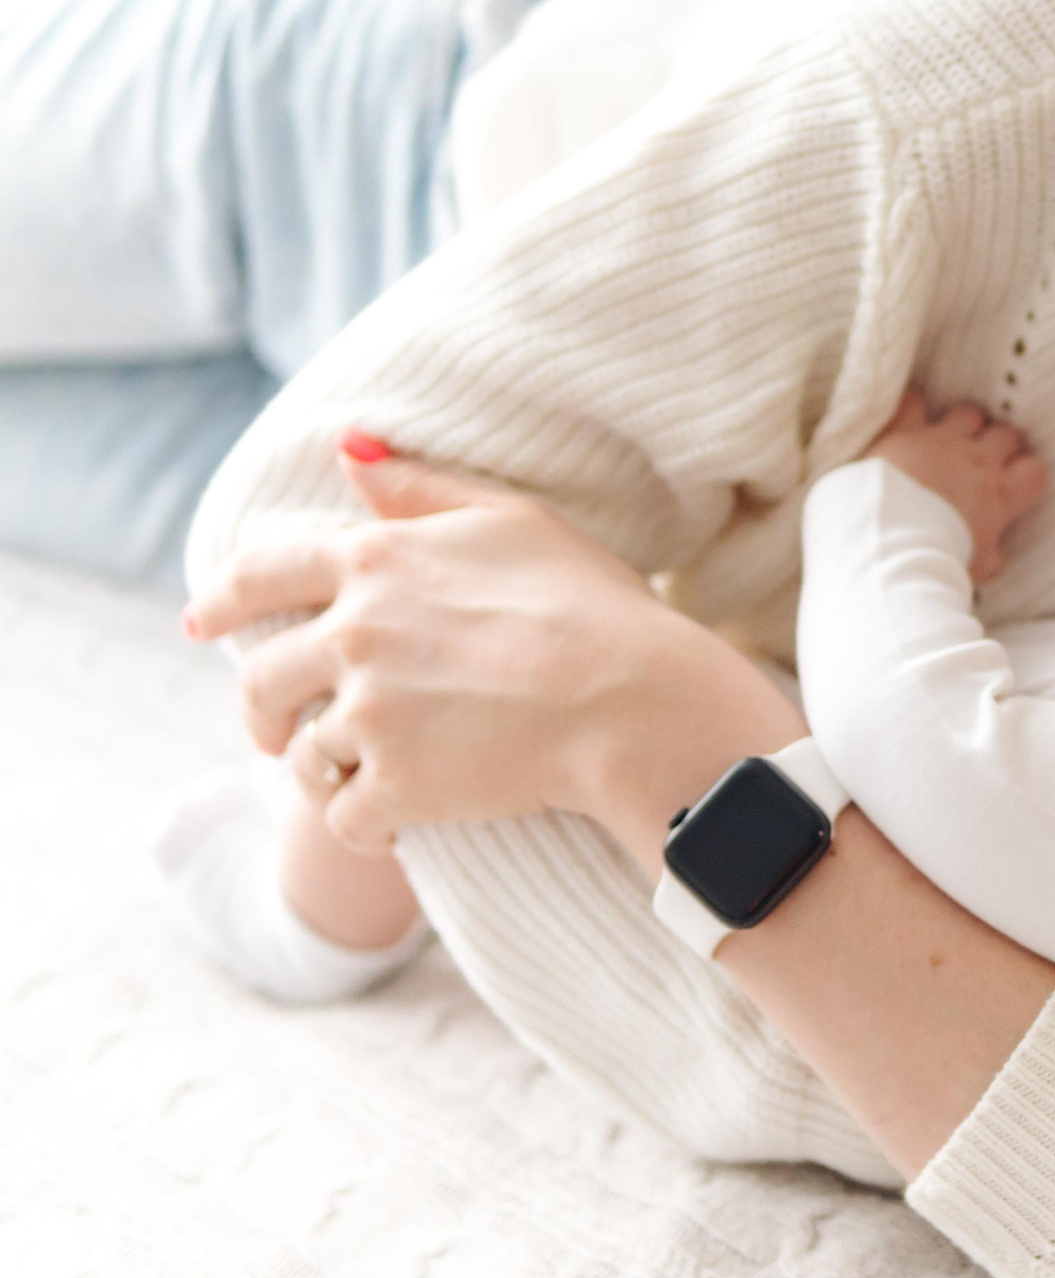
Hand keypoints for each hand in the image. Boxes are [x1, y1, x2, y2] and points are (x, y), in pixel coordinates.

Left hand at [184, 435, 803, 851]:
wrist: (632, 700)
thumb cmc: (590, 603)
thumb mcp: (512, 521)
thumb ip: (422, 489)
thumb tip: (347, 448)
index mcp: (376, 562)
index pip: (260, 574)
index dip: (222, 599)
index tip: (200, 622)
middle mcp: (355, 634)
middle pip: (261, 679)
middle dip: (264, 710)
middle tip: (279, 732)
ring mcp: (370, 714)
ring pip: (304, 754)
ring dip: (326, 769)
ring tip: (361, 779)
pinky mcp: (394, 785)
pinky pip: (346, 818)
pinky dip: (368, 826)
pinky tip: (393, 829)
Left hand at [862, 390, 1047, 582]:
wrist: (891, 540)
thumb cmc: (936, 558)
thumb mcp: (974, 568)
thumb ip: (990, 557)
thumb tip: (996, 559)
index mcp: (998, 496)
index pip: (1035, 471)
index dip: (1028, 472)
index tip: (1016, 479)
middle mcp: (976, 463)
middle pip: (1007, 433)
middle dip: (1002, 440)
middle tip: (988, 452)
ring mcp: (941, 442)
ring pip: (969, 413)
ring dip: (965, 420)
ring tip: (954, 431)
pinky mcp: (905, 433)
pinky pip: (913, 404)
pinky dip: (913, 405)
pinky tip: (912, 411)